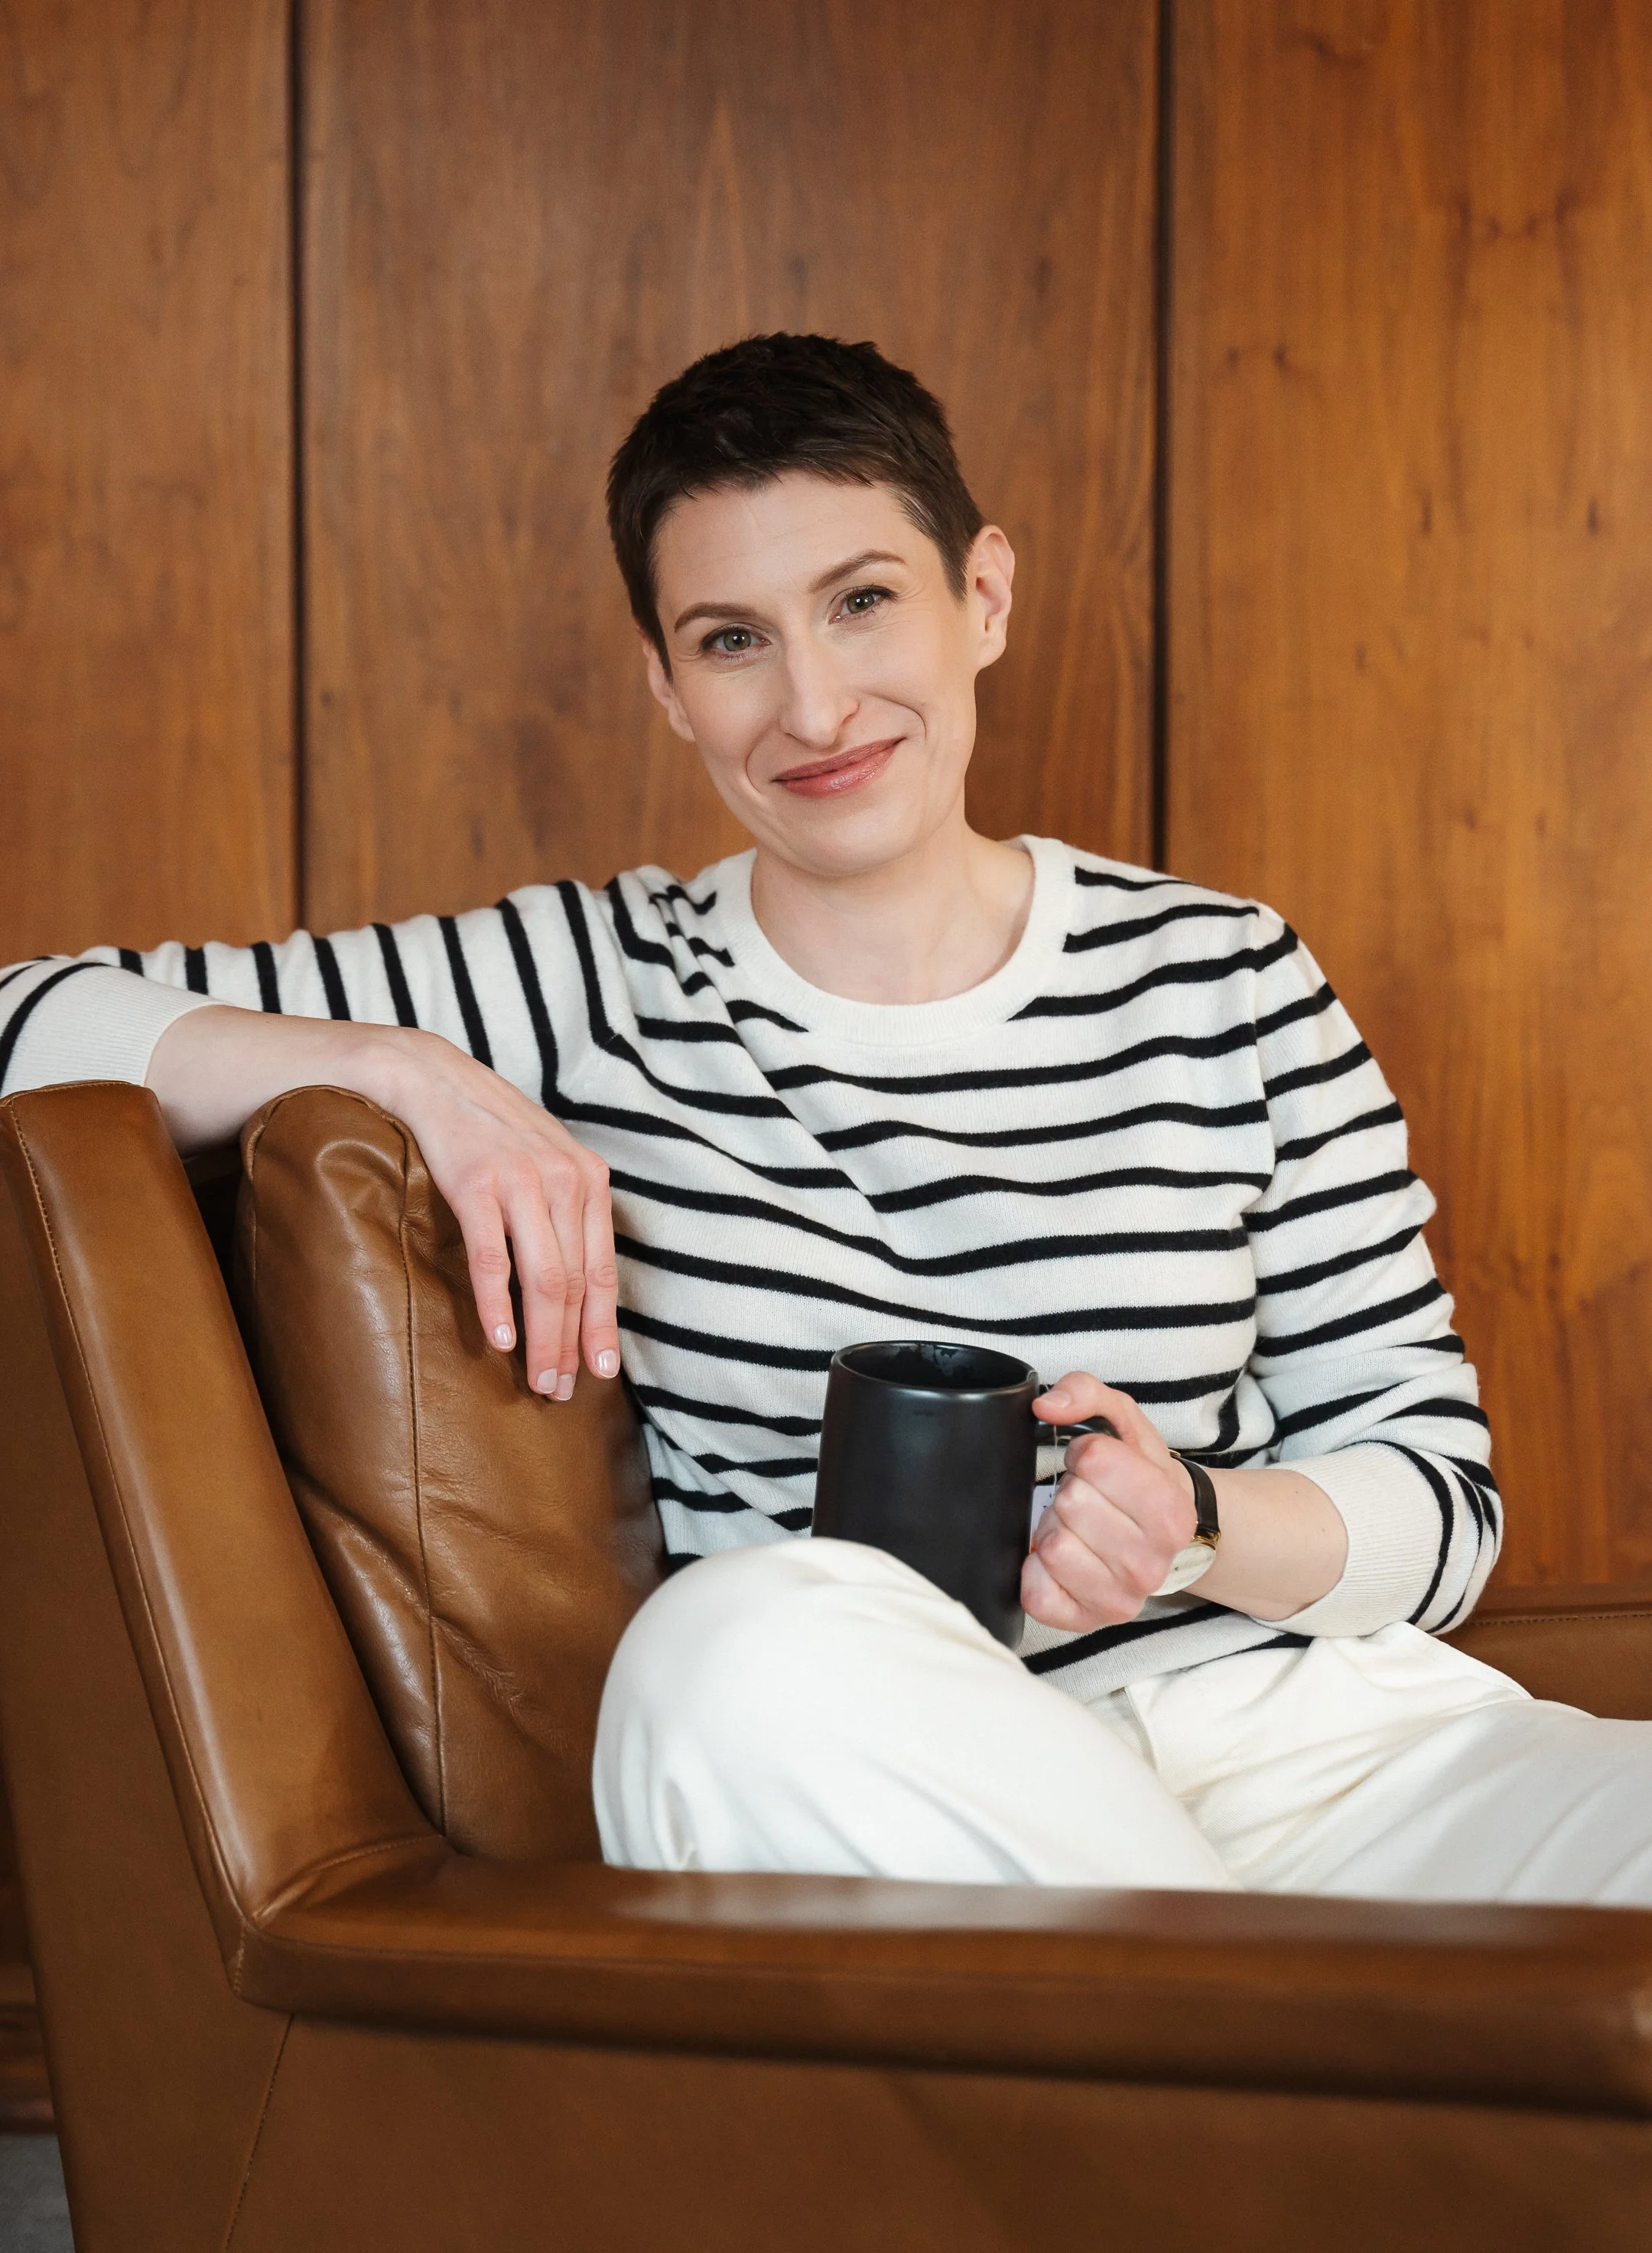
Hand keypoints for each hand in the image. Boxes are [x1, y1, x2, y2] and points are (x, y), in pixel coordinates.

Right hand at [369, 1027, 618, 1399]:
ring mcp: (522, 1181)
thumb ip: (567, 1213)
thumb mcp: (547, 1162)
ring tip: (536, 1379)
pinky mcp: (476, 1184)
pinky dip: (497, 1304)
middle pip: (576, 1284)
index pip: (602, 1271)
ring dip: (543, 1338)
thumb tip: (577, 1287)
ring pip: (544, 1279)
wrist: (431, 1077)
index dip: (602, 1328)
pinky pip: (492, 1258)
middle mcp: (565, 1179)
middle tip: (559, 1391)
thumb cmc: (491, 1129)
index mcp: (589, 1179)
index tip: (600, 1374)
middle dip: (571, 1345)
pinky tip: (500, 1340)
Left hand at [1022, 1372, 1197, 1632]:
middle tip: (1090, 1501)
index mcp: (1172, 1513)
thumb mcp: (1123, 1422)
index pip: (1094, 1460)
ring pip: (1050, 1545)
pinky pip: (1036, 1592)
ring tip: (1079, 1529)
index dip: (1086, 1453)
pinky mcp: (1084, 1622)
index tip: (1100, 1466)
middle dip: (1072, 1490)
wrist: (1158, 1539)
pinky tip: (1060, 1561)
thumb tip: (1047, 1406)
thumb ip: (1086, 1392)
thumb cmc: (1138, 1478)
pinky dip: (1035, 1570)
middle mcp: (1152, 1564)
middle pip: (1070, 1502)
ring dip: (1055, 1528)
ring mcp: (1121, 1599)